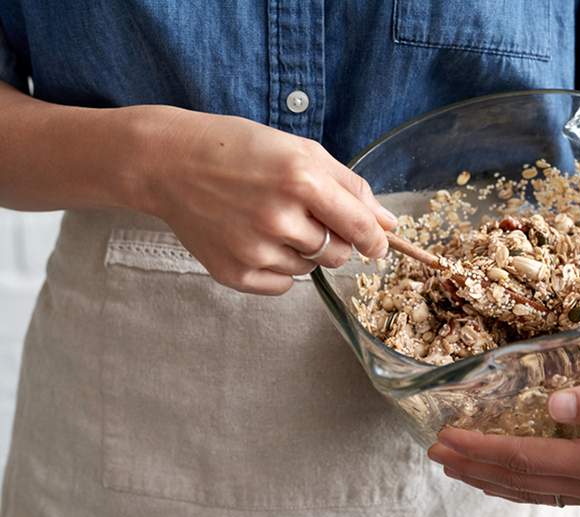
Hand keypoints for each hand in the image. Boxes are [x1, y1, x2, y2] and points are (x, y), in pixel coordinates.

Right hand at [139, 107, 396, 294]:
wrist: (171, 163)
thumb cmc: (240, 149)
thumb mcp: (301, 151)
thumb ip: (350, 187)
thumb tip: (388, 224)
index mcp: (301, 179)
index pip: (359, 227)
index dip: (375, 240)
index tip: (377, 246)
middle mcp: (279, 218)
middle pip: (338, 253)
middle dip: (334, 239)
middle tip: (305, 216)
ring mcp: (254, 249)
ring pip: (310, 269)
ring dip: (303, 251)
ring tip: (270, 221)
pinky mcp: (235, 273)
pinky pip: (283, 286)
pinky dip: (280, 269)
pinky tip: (256, 240)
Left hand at [428, 346, 579, 513]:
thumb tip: (556, 406)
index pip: (525, 460)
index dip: (480, 450)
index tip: (443, 437)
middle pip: (524, 481)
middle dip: (476, 466)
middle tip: (435, 452)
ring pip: (538, 490)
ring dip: (493, 478)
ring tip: (458, 464)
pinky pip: (556, 489)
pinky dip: (524, 483)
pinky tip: (507, 475)